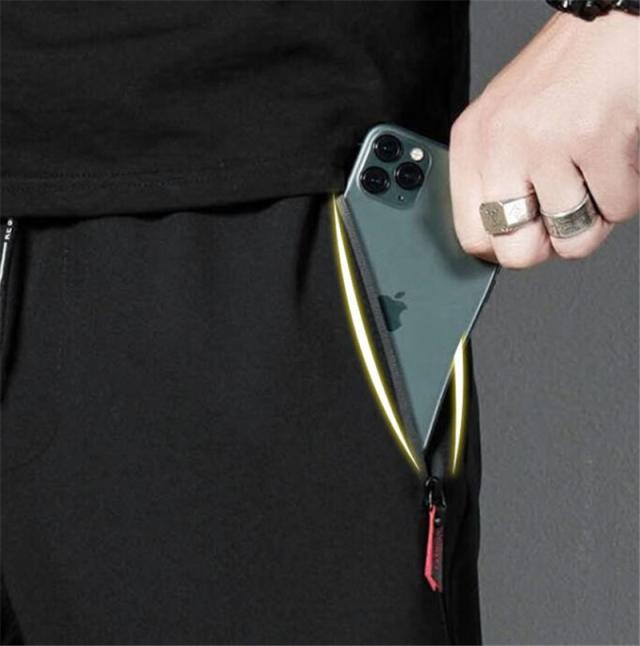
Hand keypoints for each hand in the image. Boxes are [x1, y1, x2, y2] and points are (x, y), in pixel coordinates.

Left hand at [449, 10, 638, 267]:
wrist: (609, 22)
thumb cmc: (560, 74)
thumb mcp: (503, 122)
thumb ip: (494, 176)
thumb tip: (501, 237)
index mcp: (472, 144)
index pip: (471, 236)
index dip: (504, 249)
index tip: (523, 239)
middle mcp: (501, 145)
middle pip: (517, 252)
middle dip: (548, 246)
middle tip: (562, 220)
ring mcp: (547, 144)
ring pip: (573, 239)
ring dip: (593, 218)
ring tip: (592, 181)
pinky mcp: (595, 139)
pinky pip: (618, 208)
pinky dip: (625, 193)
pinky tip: (615, 160)